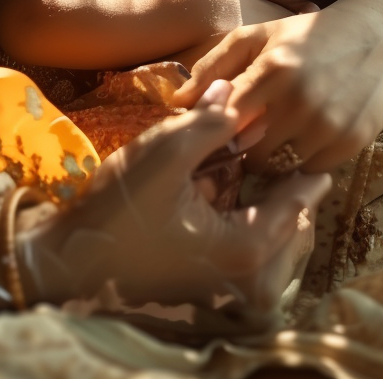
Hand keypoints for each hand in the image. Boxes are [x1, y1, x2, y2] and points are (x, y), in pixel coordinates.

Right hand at [17, 81, 330, 313]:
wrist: (72, 261)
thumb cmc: (119, 209)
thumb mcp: (164, 153)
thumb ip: (209, 122)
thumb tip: (232, 90)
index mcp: (248, 250)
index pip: (298, 201)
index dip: (304, 163)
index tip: (310, 134)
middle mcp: (251, 280)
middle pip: (293, 225)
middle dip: (286, 185)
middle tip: (285, 148)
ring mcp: (232, 291)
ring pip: (273, 241)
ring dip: (267, 204)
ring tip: (255, 167)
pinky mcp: (212, 289)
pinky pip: (250, 253)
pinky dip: (247, 221)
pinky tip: (226, 192)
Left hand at [173, 0, 382, 172]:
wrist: (379, 36)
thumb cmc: (305, 36)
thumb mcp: (255, 37)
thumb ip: (212, 66)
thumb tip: (176, 102)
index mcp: (274, 69)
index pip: (224, 119)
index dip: (209, 130)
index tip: (202, 131)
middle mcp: (303, 101)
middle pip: (249, 151)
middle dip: (238, 147)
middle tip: (237, 138)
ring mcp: (331, 125)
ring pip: (279, 167)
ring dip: (268, 157)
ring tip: (268, 135)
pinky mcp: (353, 143)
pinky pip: (309, 169)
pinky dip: (298, 160)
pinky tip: (298, 138)